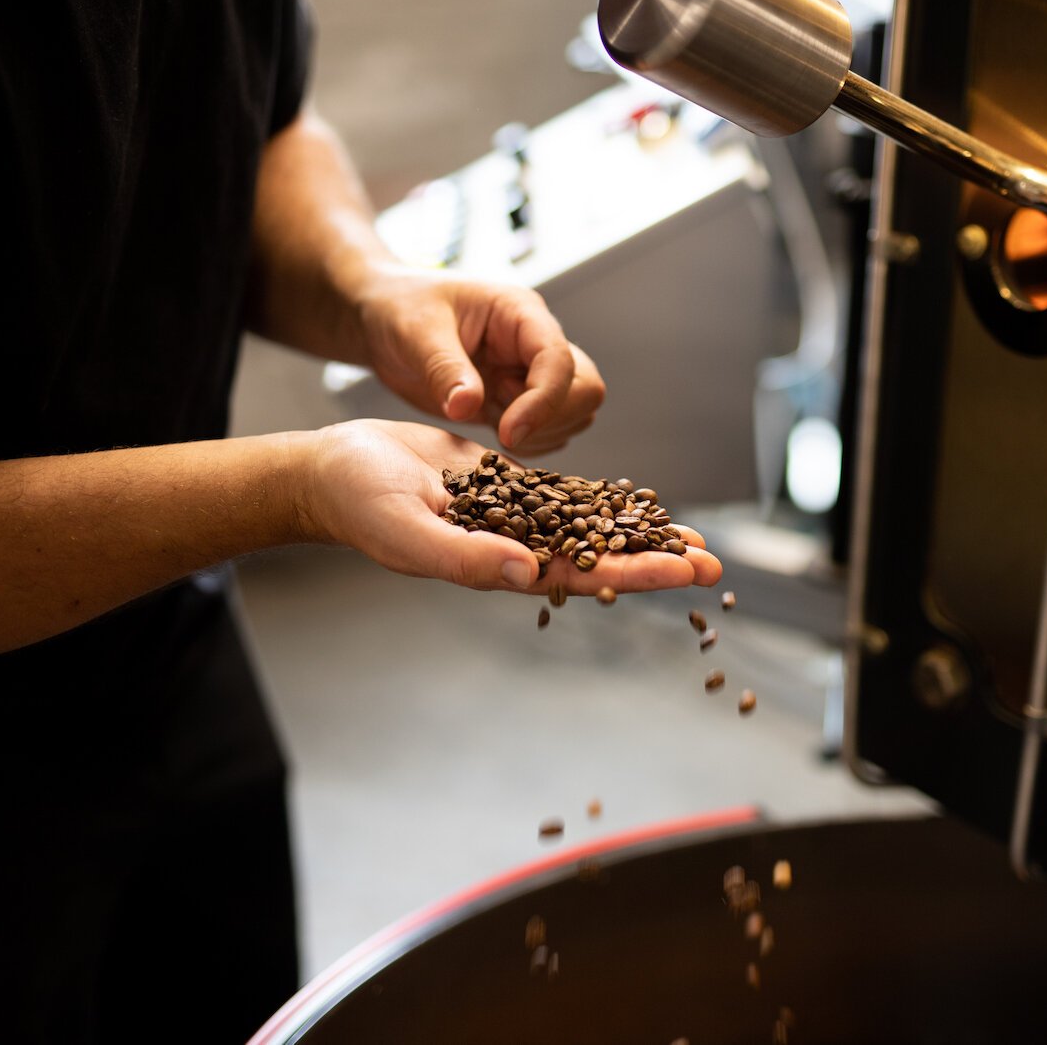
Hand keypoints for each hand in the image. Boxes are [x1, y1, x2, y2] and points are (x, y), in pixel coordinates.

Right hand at [298, 420, 721, 592]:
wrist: (334, 471)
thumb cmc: (361, 507)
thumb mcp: (410, 534)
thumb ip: (467, 559)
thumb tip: (529, 576)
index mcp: (496, 567)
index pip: (581, 573)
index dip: (635, 572)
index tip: (683, 571)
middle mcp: (511, 548)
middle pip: (598, 555)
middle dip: (654, 557)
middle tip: (713, 562)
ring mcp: (511, 518)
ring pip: (588, 526)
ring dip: (637, 530)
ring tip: (690, 535)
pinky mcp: (503, 486)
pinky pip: (563, 494)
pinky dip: (602, 498)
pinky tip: (636, 500)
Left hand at [347, 265, 605, 454]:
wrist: (383, 318)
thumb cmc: (398, 308)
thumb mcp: (414, 331)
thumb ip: (444, 369)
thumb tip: (469, 407)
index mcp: (521, 313)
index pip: (558, 360)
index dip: (543, 402)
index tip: (507, 434)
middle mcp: (536, 342)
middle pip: (586, 388)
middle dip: (551, 419)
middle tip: (501, 429)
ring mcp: (531, 372)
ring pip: (576, 414)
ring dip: (541, 434)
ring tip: (490, 421)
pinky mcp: (518, 400)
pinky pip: (550, 431)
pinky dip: (531, 444)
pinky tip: (491, 433)